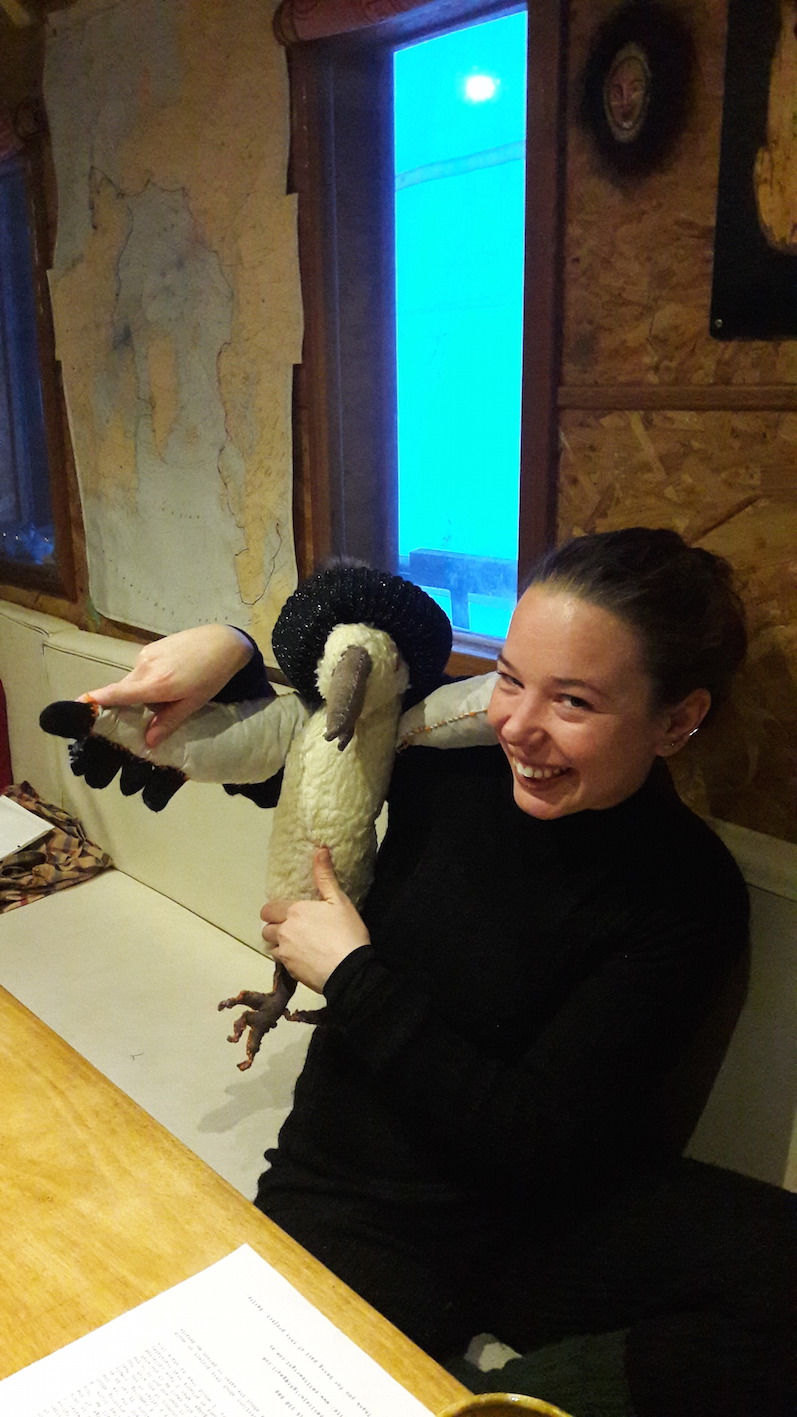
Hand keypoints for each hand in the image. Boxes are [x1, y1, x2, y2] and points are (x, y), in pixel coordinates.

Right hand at [84, 626, 253, 747]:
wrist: (223, 642)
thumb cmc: (211, 677)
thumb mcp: (193, 704)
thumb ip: (169, 722)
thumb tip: (148, 743)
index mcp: (155, 684)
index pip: (117, 694)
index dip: (96, 700)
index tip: (77, 705)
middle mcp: (145, 667)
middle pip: (124, 689)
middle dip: (126, 703)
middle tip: (135, 716)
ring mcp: (147, 655)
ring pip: (134, 679)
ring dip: (142, 690)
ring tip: (168, 693)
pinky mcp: (151, 647)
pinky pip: (142, 668)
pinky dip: (148, 677)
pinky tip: (170, 676)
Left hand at [260, 848, 369, 992]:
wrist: (350, 971)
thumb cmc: (346, 932)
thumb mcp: (339, 901)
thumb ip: (325, 876)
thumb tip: (319, 848)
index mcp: (294, 911)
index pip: (268, 909)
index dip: (275, 910)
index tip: (288, 913)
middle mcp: (284, 931)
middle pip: (266, 928)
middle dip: (275, 927)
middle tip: (293, 928)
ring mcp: (285, 952)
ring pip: (270, 945)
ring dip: (278, 943)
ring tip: (296, 944)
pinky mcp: (289, 971)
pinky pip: (280, 962)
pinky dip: (287, 959)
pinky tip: (302, 959)